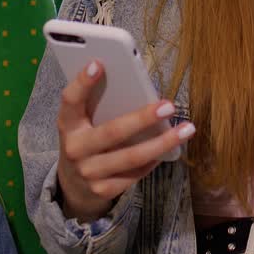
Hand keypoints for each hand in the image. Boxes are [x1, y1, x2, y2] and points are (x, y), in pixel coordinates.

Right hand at [55, 61, 195, 222]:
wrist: (73, 186)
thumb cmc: (86, 140)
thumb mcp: (82, 122)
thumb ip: (98, 104)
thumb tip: (135, 84)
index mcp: (68, 124)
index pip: (70, 100)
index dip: (82, 82)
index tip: (99, 63)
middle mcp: (75, 149)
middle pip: (112, 132)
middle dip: (143, 118)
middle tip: (169, 105)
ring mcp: (89, 172)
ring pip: (132, 157)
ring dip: (162, 142)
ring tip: (186, 129)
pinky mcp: (104, 190)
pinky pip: (136, 173)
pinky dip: (154, 159)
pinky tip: (170, 147)